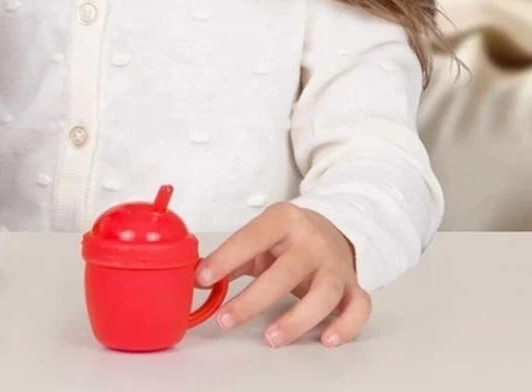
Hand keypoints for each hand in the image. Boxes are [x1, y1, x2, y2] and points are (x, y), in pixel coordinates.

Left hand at [196, 203, 369, 348]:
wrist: (333, 229)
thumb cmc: (289, 237)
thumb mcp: (261, 236)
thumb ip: (234, 255)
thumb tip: (200, 276)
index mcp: (284, 219)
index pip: (252, 238)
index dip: (226, 258)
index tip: (203, 278)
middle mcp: (313, 241)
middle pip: (286, 271)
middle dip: (253, 299)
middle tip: (226, 319)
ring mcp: (336, 265)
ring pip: (324, 294)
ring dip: (297, 319)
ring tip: (271, 337)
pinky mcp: (353, 286)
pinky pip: (358, 307)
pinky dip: (346, 325)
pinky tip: (327, 339)